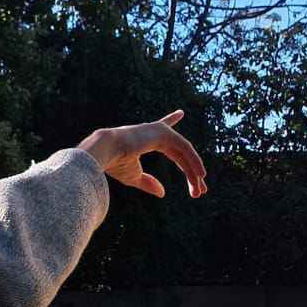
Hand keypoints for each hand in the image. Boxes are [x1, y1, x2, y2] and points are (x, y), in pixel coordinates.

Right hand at [79, 110, 207, 198]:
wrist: (105, 152)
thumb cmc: (114, 164)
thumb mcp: (133, 177)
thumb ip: (148, 183)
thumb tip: (163, 193)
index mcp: (145, 139)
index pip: (162, 133)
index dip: (171, 120)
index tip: (180, 112)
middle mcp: (153, 132)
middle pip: (180, 153)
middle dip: (191, 173)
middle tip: (200, 190)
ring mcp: (159, 131)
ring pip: (184, 152)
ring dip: (194, 172)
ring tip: (201, 188)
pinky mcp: (163, 133)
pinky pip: (185, 148)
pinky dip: (194, 161)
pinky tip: (201, 174)